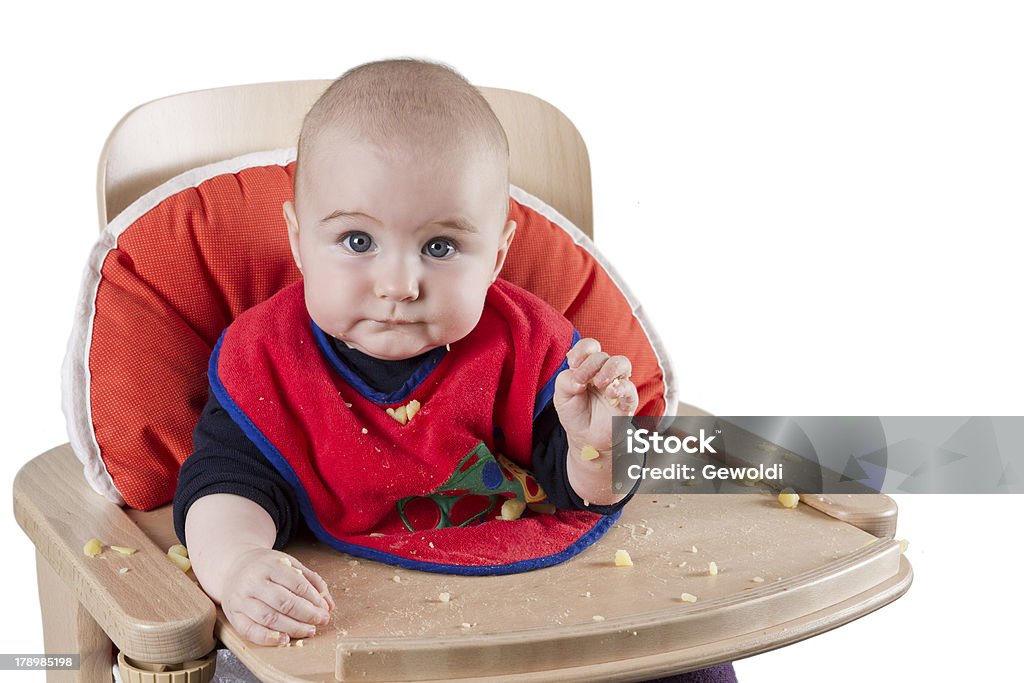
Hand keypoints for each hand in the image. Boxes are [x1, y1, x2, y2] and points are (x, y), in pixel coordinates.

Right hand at [218, 547, 334, 645]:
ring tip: (309, 631)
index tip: (324, 608)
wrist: (233, 567)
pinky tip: (284, 640)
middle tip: (321, 621)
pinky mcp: (233, 615)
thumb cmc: (266, 567)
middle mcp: (253, 582)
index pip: (296, 584)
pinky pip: (249, 630)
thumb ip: (311, 580)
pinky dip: (267, 638)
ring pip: (268, 618)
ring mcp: (241, 600)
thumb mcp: (289, 563)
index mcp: (269, 566)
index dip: (313, 599)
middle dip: (306, 614)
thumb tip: (329, 604)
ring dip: (292, 628)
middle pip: (283, 602)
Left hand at [553, 337, 637, 455]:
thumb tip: (578, 379)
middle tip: (582, 381)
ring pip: (622, 363)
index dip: (582, 350)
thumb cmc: (575, 413)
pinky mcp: (627, 400)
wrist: (586, 438)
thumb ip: (564, 381)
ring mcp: (617, 384)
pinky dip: (621, 388)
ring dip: (610, 369)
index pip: (589, 346)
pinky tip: (610, 395)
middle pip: (602, 355)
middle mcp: (603, 371)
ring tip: (599, 383)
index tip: (573, 363)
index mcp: (586, 366)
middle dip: (590, 365)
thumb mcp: (561, 396)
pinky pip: (630, 388)